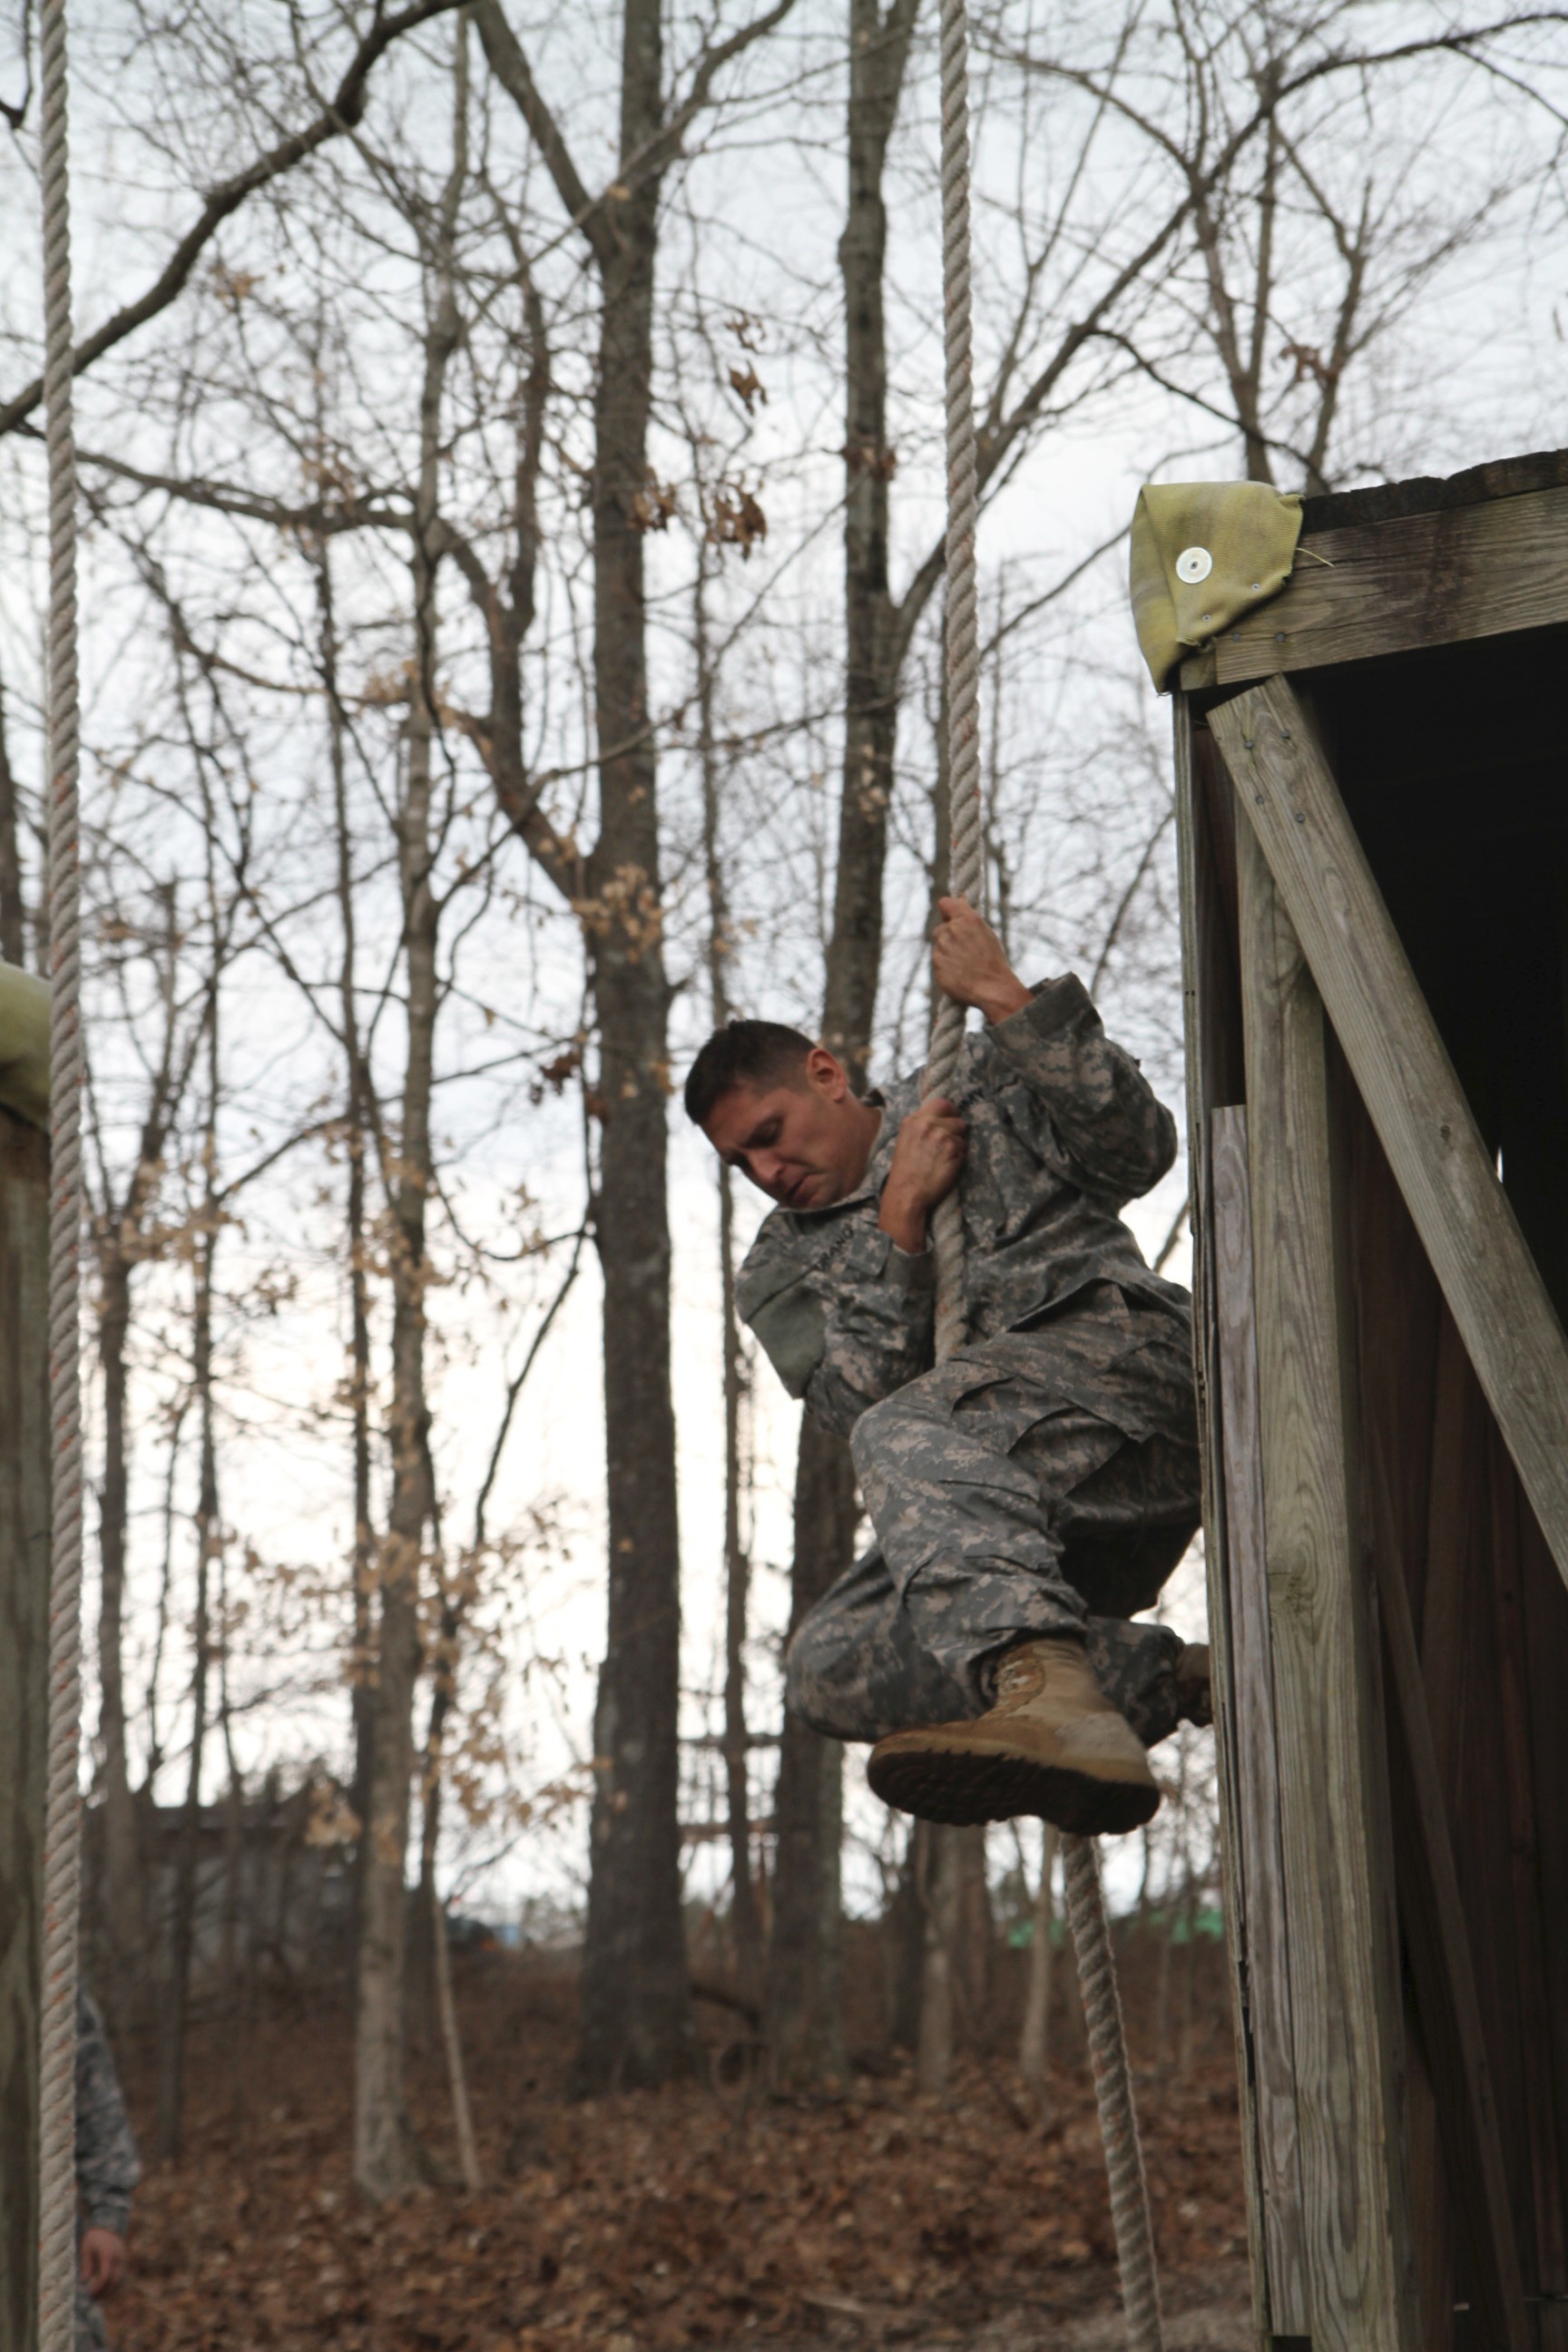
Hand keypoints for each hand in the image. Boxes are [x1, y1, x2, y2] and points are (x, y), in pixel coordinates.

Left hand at [80, 2229, 126, 2300]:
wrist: (109, 2223)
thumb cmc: (94, 2237)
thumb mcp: (86, 2249)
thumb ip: (86, 2265)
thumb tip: (84, 2281)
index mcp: (108, 2254)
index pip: (105, 2275)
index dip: (98, 2287)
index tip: (90, 2294)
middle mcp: (118, 2258)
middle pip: (114, 2281)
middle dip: (104, 2292)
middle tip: (93, 2300)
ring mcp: (123, 2260)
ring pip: (119, 2281)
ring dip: (109, 2291)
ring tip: (98, 2299)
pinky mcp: (124, 2262)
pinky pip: (120, 2277)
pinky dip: (113, 2286)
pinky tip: (105, 2292)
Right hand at [879, 1096, 966, 1251]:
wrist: (906, 1193)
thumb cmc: (906, 1172)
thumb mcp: (906, 1141)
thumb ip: (922, 1126)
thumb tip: (943, 1118)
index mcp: (913, 1120)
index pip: (941, 1103)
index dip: (950, 1113)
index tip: (951, 1121)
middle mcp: (927, 1124)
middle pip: (956, 1119)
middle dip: (957, 1131)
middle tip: (949, 1145)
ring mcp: (941, 1135)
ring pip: (962, 1133)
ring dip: (958, 1145)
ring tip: (944, 1158)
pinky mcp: (953, 1148)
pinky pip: (965, 1148)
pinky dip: (960, 1158)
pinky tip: (946, 1167)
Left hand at [931, 897, 1029, 1024]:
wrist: (992, 988)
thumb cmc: (993, 961)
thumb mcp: (986, 933)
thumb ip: (968, 918)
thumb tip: (959, 900)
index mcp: (966, 919)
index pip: (945, 903)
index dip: (947, 910)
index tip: (950, 916)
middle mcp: (951, 931)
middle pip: (940, 929)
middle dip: (948, 937)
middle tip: (964, 949)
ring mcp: (941, 949)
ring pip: (939, 947)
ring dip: (947, 953)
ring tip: (965, 965)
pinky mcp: (936, 966)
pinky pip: (938, 963)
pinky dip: (945, 967)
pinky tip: (960, 974)